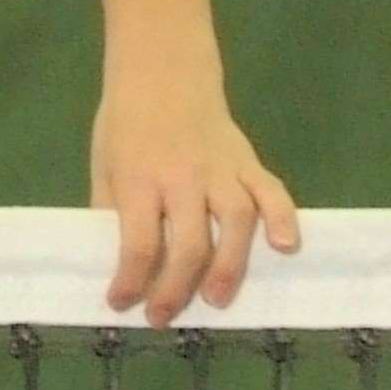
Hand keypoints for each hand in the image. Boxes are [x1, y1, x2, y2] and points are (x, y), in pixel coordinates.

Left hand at [90, 79, 299, 324]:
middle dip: (177, 287)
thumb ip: (111, 210)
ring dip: (230, 265)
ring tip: (218, 298)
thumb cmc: (127, 125)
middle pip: (188, 241)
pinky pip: (272, 190)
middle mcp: (182, 176)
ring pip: (235, 221)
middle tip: (165, 316)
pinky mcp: (248, 161)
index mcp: (138, 178)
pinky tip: (286, 246)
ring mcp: (220, 168)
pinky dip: (283, 217)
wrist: (163, 73)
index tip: (120, 304)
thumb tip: (112, 262)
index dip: (130, 280)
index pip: (137, 240)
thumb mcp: (104, 165)